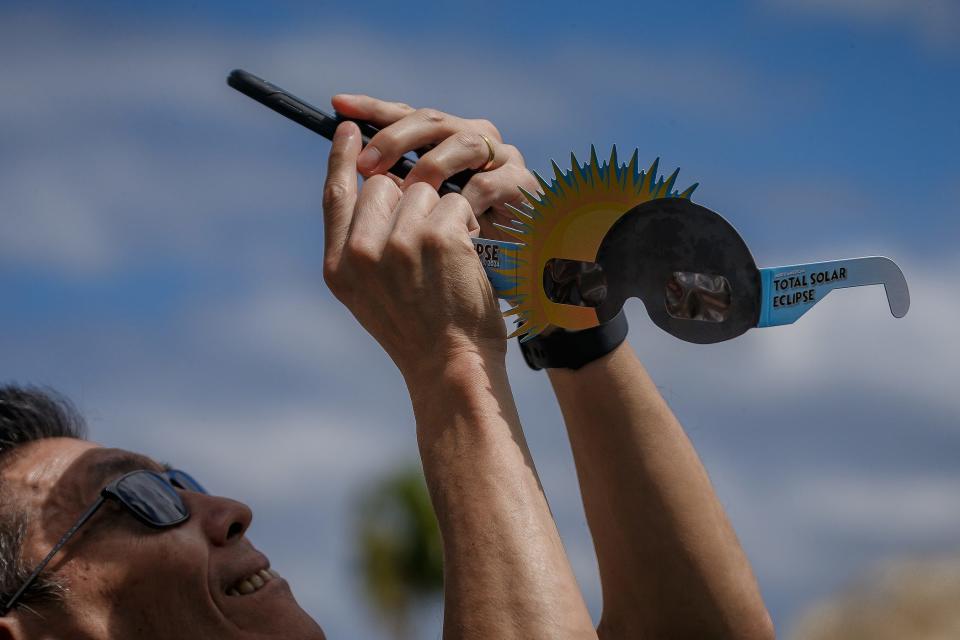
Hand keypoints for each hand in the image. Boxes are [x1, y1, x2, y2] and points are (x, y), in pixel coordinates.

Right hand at [322, 122, 506, 379]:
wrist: (452, 364)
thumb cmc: (418, 331)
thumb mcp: (370, 295)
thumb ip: (360, 245)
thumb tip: (372, 187)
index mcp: (338, 266)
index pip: (336, 194)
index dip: (342, 157)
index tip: (349, 128)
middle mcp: (361, 252)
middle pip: (381, 184)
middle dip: (408, 197)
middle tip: (428, 232)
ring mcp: (398, 242)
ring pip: (421, 189)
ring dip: (441, 211)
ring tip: (448, 254)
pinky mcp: (438, 237)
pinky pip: (453, 200)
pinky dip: (466, 220)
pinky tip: (466, 255)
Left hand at [331, 94, 539, 242]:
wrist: (502, 290)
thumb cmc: (452, 256)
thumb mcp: (414, 220)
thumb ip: (393, 193)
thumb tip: (354, 173)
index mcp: (446, 143)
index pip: (406, 114)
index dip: (373, 109)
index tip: (339, 105)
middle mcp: (476, 141)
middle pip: (432, 119)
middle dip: (395, 138)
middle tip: (368, 164)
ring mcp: (503, 160)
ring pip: (463, 142)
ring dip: (430, 166)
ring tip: (408, 194)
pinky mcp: (523, 185)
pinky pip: (488, 183)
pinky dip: (464, 201)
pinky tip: (446, 220)